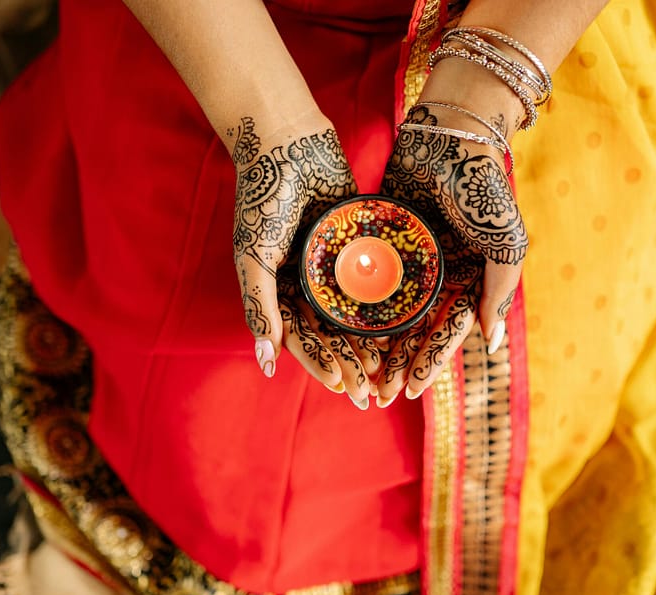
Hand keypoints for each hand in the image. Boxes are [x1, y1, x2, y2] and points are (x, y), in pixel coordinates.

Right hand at [229, 116, 376, 406]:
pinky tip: (402, 321)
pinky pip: (371, 277)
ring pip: (352, 313)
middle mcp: (304, 281)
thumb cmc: (263, 198)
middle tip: (369, 393)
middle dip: (347, 363)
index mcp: (278, 289)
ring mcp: (330, 263)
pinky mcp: (354, 241)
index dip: (320, 364)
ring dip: (366, 341)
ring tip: (386, 367)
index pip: (301, 338)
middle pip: (329, 333)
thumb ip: (259, 307)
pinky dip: (383, 301)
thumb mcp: (254, 257)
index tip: (343, 386)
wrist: (286, 140)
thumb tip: (266, 363)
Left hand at [376, 104, 526, 403]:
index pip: (446, 334)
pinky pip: (367, 275)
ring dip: (375, 342)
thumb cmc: (485, 187)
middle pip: (414, 330)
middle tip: (377, 393)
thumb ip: (499, 290)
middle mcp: (438, 275)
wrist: (452, 132)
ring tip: (358, 369)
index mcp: (469, 280)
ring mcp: (409, 258)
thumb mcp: (504, 241)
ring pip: (388, 310)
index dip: (429, 363)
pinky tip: (337, 325)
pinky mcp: (384, 237)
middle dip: (397, 363)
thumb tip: (490, 342)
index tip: (410, 390)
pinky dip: (355, 301)